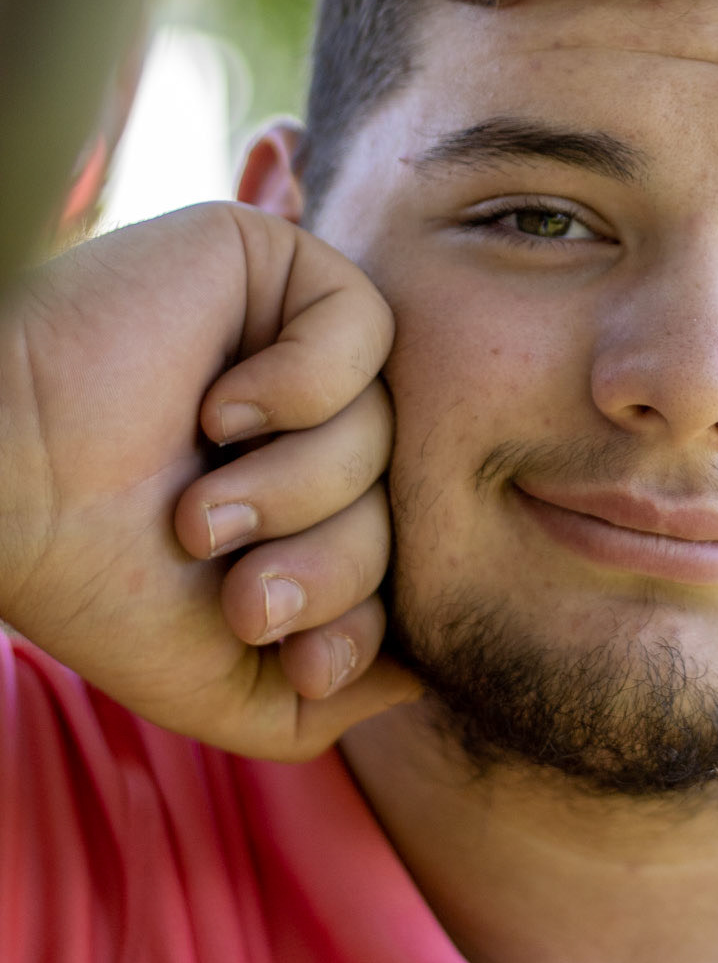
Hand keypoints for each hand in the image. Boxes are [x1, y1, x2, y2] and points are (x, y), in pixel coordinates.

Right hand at [0, 202, 420, 758]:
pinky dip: (300, 388)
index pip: (404, 561)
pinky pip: (366, 327)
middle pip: (403, 500)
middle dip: (328, 565)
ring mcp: (294, 340)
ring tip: (199, 507)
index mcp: (305, 504)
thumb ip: (332, 695)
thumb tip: (430, 673)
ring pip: (384, 427)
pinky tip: (217, 412)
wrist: (0, 492)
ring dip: (295, 488)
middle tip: (230, 579)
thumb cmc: (95, 583)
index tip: (284, 647)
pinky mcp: (273, 266)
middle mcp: (310, 422)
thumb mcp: (227, 679)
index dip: (361, 616)